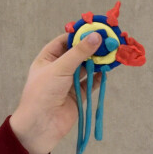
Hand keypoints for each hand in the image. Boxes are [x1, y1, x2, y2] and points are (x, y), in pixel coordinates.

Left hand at [9, 32, 101, 153]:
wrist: (41, 124)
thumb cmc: (43, 92)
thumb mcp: (60, 68)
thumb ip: (79, 53)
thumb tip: (96, 36)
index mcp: (46, 59)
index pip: (63, 41)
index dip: (78, 35)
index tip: (95, 29)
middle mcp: (56, 69)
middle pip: (77, 54)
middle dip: (91, 48)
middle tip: (109, 41)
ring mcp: (67, 83)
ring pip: (85, 68)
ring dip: (97, 62)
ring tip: (112, 54)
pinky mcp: (77, 96)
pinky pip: (90, 84)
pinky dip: (98, 78)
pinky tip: (107, 71)